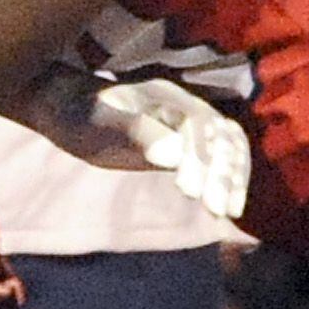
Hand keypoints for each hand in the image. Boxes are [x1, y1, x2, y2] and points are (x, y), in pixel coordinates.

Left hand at [89, 75, 250, 222]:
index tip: (189, 192)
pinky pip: (227, 157)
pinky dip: (234, 179)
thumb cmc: (83, 117)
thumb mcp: (101, 123)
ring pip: (231, 146)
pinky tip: (231, 206)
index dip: (199, 157)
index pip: (199, 124)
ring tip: (229, 212)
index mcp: (166, 96)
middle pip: (222, 136)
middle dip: (222, 174)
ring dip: (234, 179)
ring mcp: (193, 124)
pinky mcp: (193, 144)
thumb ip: (137, 133)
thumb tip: (174, 156)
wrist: (74, 111)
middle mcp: (187, 106)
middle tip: (215, 210)